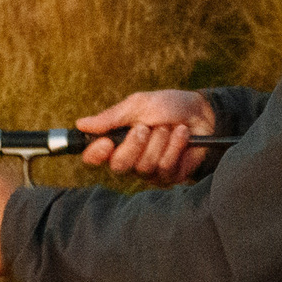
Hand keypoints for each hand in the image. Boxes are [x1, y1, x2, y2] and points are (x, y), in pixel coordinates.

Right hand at [77, 89, 214, 185]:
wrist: (201, 113)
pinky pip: (166, 168)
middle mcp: (130, 159)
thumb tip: (80, 124)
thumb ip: (111, 118)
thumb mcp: (138, 105)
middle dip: (134, 145)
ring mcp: (150, 171)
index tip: (106, 143)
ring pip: (145, 166)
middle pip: (119, 166)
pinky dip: (175, 146)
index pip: (94, 157)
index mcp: (117, 141)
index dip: (96, 154)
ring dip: (160, 141)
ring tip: (169, 127)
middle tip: (146, 127)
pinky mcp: (170, 176)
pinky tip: (182, 134)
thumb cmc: (168, 106)